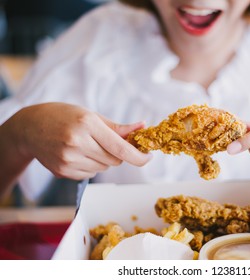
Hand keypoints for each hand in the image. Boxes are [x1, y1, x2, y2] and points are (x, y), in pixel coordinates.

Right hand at [12, 102, 151, 179]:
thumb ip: (117, 127)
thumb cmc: (63, 116)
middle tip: (108, 142)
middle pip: (115, 160)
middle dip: (118, 154)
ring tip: (87, 145)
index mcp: (87, 124)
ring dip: (104, 160)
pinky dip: (91, 166)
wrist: (29, 128)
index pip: (120, 148)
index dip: (138, 156)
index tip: (149, 157)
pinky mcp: (63, 172)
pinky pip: (90, 174)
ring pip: (104, 168)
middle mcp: (77, 143)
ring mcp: (68, 160)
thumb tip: (142, 128)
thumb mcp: (91, 115)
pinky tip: (78, 153)